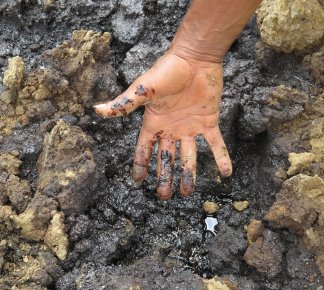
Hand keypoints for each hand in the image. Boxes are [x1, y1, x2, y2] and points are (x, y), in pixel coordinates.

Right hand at [94, 52, 231, 199]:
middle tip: (164, 197)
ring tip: (186, 193)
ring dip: (188, 174)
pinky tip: (226, 174)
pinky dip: (221, 158)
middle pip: (166, 158)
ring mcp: (190, 127)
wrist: (194, 58)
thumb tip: (97, 110)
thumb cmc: (167, 71)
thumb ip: (124, 104)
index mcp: (154, 123)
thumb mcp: (143, 90)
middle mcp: (171, 128)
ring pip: (188, 156)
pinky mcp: (209, 122)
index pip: (145, 149)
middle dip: (164, 177)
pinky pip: (216, 144)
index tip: (138, 181)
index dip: (141, 165)